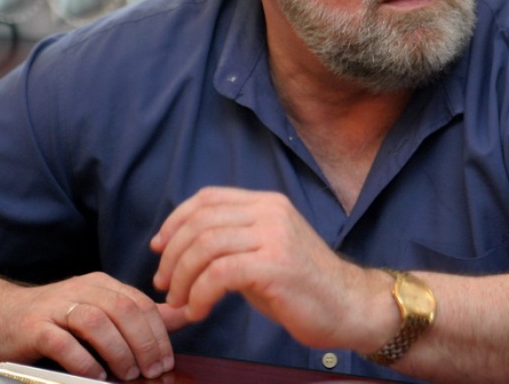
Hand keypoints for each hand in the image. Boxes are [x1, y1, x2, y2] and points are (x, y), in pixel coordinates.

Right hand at [0, 272, 188, 379]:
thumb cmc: (57, 317)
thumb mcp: (101, 308)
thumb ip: (139, 314)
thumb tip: (184, 316)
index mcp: (102, 284)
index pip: (140, 302)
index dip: (158, 331)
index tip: (167, 359)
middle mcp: (82, 289)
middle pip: (123, 310)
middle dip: (144, 343)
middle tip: (153, 370)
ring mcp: (56, 306)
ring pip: (96, 322)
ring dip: (118, 351)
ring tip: (128, 375)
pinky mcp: (34, 327)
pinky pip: (62, 342)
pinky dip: (83, 360)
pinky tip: (95, 376)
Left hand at [151, 187, 395, 351]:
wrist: (349, 306)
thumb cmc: (302, 286)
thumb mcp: (264, 251)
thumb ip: (231, 242)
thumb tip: (180, 249)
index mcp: (266, 203)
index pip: (208, 197)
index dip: (175, 220)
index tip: (159, 247)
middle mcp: (270, 211)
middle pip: (201, 221)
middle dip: (173, 255)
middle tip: (165, 284)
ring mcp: (275, 235)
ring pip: (205, 245)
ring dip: (182, 278)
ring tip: (180, 302)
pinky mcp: (276, 264)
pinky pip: (219, 273)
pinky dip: (200, 294)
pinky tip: (199, 310)